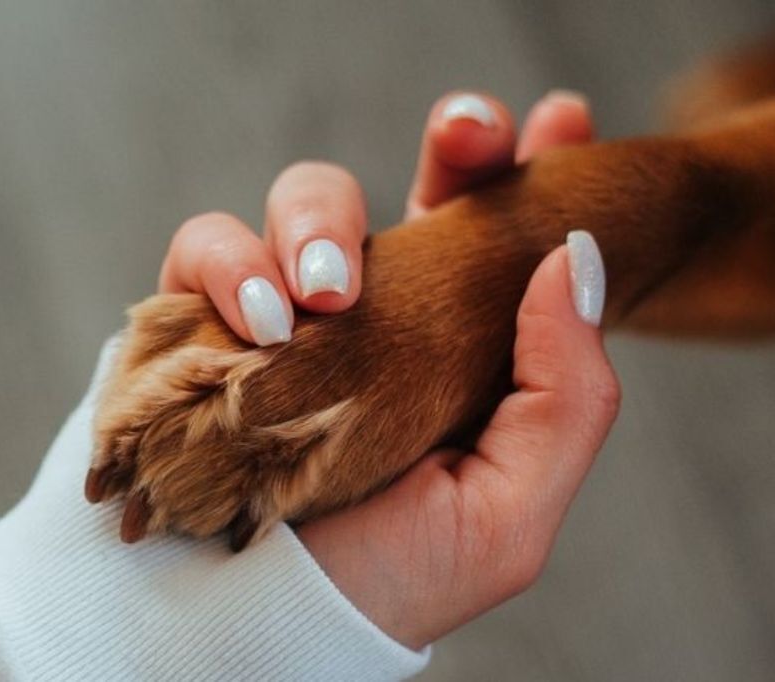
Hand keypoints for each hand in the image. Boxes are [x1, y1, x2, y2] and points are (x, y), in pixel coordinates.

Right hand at [156, 89, 616, 648]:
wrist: (246, 630)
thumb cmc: (378, 582)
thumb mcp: (505, 515)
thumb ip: (565, 398)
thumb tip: (573, 260)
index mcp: (453, 350)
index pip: (498, 240)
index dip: (528, 172)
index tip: (562, 122)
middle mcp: (373, 318)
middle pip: (416, 188)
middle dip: (452, 145)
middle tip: (468, 133)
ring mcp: (286, 312)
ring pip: (305, 198)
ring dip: (316, 221)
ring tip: (318, 298)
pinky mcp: (201, 319)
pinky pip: (205, 246)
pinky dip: (226, 265)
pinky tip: (257, 323)